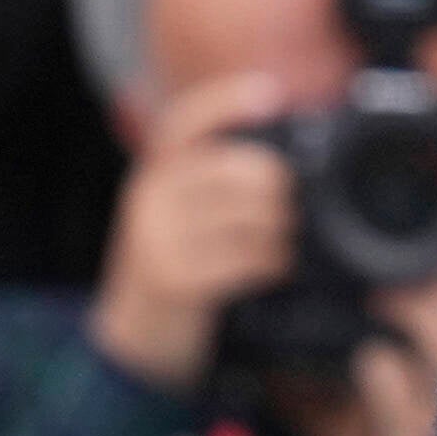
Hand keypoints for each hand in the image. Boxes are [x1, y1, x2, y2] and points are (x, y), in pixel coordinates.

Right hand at [89, 68, 303, 400]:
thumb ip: (216, 185)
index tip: (270, 94)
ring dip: (284, 231)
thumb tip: (286, 159)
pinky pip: (244, 259)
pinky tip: (280, 268)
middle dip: (283, 188)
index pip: (186, 121)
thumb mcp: (181, 218)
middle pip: (238, 169)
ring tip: (293, 243)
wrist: (134, 341)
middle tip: (302, 209)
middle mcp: (150, 196)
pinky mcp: (173, 278)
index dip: (227, 102)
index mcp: (154, 173)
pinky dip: (274, 262)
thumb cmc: (176, 269)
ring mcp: (157, 238)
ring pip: (249, 216)